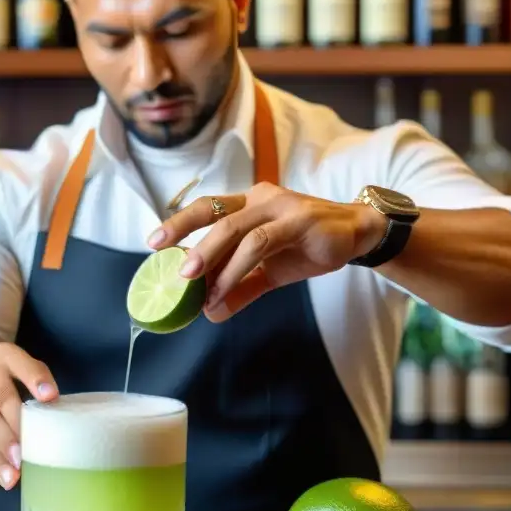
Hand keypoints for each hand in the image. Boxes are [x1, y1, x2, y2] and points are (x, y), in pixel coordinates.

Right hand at [0, 343, 57, 490]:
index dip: (34, 377)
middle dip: (14, 427)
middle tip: (24, 453)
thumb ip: (39, 396)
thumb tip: (65, 428)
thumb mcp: (19, 381)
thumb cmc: (5, 392)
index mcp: (3, 359)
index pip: (17, 359)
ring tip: (14, 476)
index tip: (51, 398)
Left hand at [148, 183, 384, 320]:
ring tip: (193, 286)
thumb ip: (240, 288)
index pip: (208, 207)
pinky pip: (260, 243)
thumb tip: (210, 313)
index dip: (179, 222)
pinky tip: (226, 290)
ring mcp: (281, 207)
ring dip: (210, 259)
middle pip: (214, 214)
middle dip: (185, 238)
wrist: (357, 236)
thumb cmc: (308, 246)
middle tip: (170, 269)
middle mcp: (261, 198)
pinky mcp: (300, 221)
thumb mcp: (268, 271)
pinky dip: (237, 268)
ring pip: (235, 230)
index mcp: (249, 203)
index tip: (153, 242)